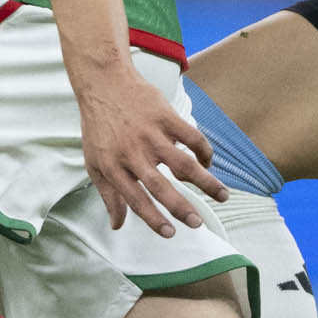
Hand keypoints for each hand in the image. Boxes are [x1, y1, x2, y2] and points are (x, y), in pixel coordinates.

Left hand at [77, 58, 224, 236]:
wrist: (104, 84)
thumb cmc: (99, 127)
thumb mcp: (95, 163)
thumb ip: (108, 195)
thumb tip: (117, 225)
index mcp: (114, 167)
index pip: (136, 199)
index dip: (153, 219)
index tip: (171, 233)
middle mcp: (133, 153)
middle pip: (161, 186)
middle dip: (181, 207)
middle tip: (198, 223)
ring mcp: (151, 134)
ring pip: (184, 163)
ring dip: (205, 181)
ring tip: (223, 196)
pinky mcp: (166, 117)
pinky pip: (192, 137)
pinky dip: (204, 151)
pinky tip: (208, 163)